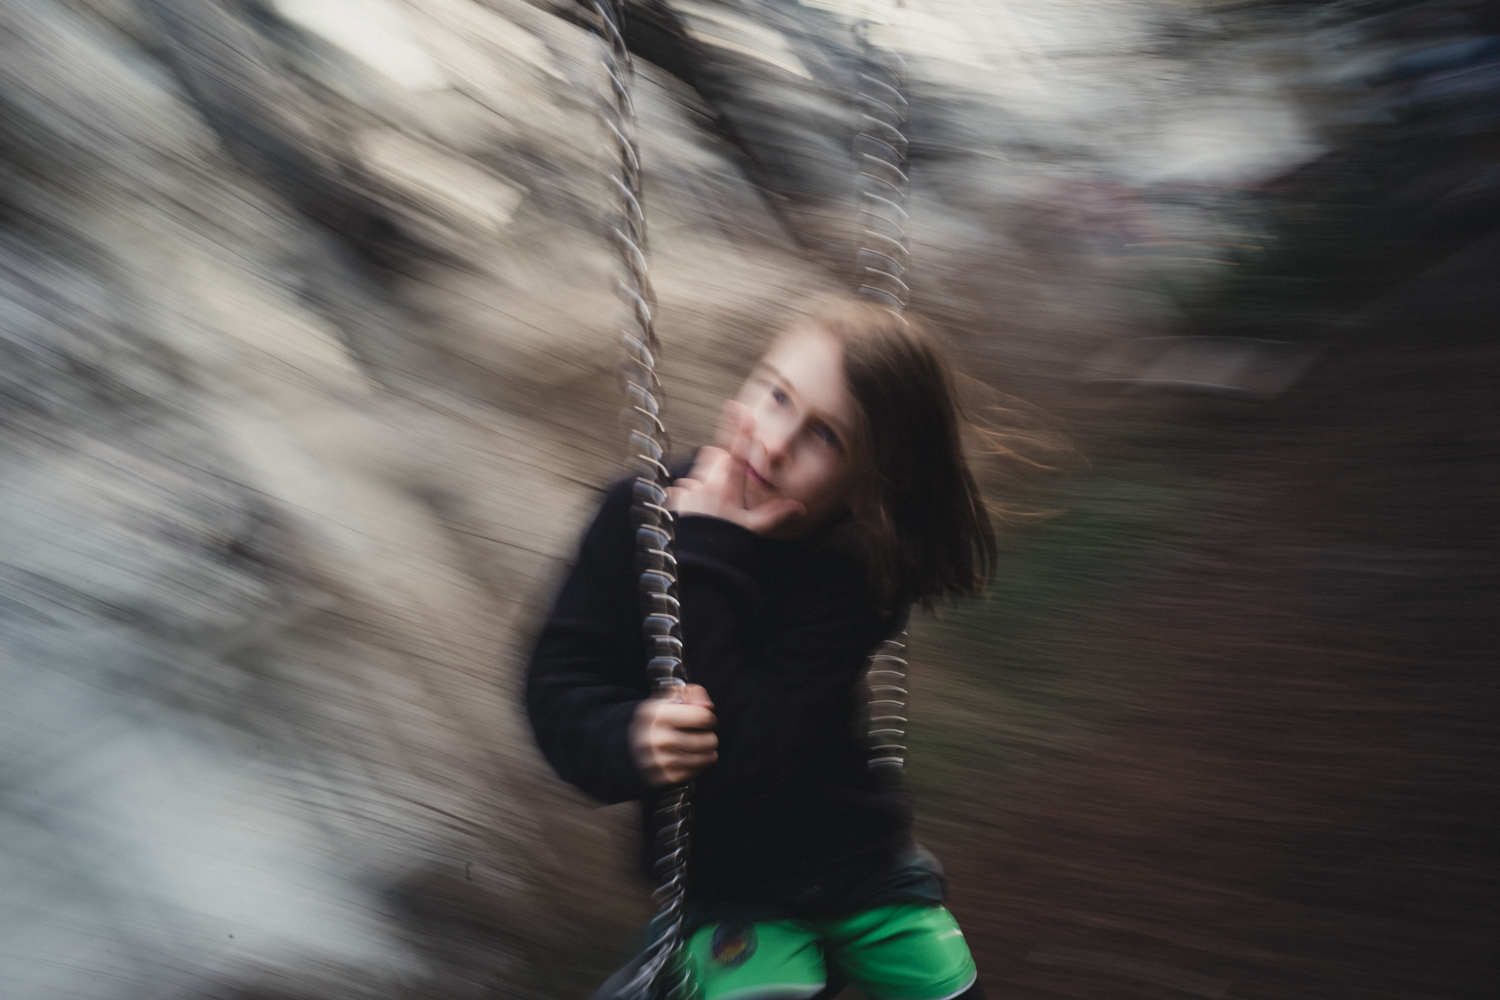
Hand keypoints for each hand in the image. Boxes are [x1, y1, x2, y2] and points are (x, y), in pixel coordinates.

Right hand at [630, 683, 717, 785]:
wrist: (629, 743)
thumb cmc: (658, 718)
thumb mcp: (672, 697)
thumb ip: (694, 694)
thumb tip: (708, 707)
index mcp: (658, 714)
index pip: (702, 717)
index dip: (709, 717)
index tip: (704, 719)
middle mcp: (656, 738)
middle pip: (706, 742)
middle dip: (710, 737)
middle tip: (703, 735)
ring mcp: (659, 760)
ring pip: (702, 759)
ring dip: (708, 753)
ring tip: (702, 746)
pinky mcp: (662, 777)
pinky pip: (693, 773)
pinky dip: (698, 766)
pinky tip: (693, 758)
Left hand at [666, 402, 804, 533]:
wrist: (698, 564)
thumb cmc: (725, 545)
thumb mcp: (753, 530)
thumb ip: (775, 514)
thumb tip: (799, 507)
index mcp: (727, 489)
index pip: (735, 452)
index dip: (738, 429)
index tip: (738, 408)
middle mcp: (706, 485)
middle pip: (715, 455)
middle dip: (723, 461)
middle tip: (731, 484)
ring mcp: (688, 491)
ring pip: (700, 470)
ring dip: (708, 478)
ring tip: (715, 505)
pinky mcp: (675, 498)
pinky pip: (683, 487)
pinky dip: (692, 494)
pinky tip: (700, 512)